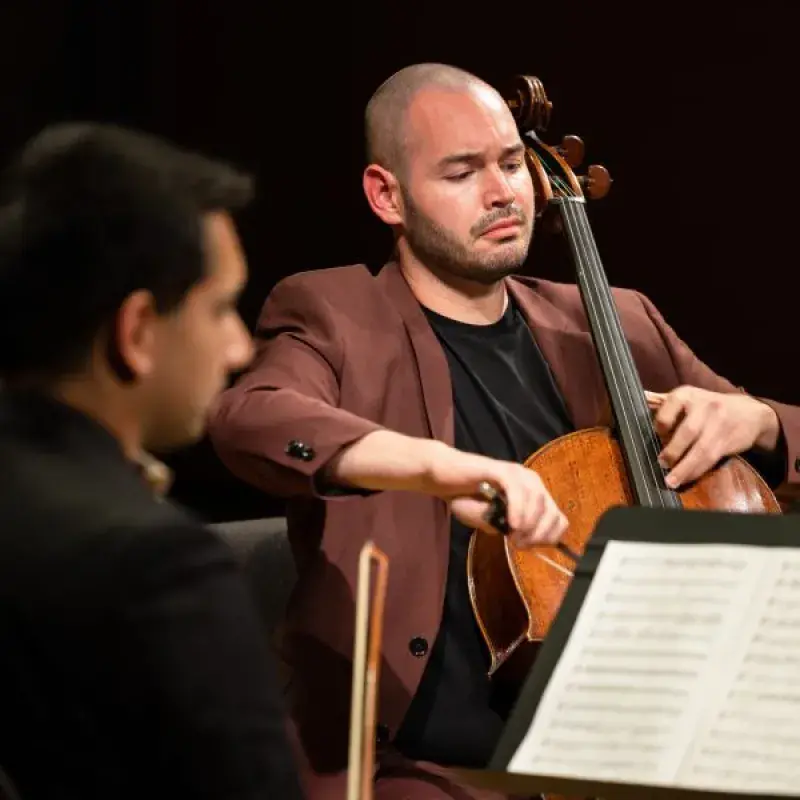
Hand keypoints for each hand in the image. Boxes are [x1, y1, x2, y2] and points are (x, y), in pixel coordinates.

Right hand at [421, 445, 566, 548]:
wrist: (441, 478)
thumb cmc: (465, 498)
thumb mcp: (490, 522)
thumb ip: (508, 529)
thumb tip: (526, 538)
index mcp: (533, 495)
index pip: (557, 519)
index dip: (549, 538)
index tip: (530, 549)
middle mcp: (530, 482)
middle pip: (552, 511)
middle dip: (540, 534)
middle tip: (519, 545)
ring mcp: (517, 474)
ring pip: (538, 500)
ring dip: (529, 524)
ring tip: (514, 537)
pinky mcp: (501, 470)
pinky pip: (518, 490)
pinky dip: (519, 509)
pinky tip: (512, 524)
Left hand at [645, 387, 778, 488]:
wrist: (751, 412)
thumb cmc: (709, 406)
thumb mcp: (688, 398)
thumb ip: (663, 402)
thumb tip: (640, 397)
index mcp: (687, 394)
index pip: (670, 408)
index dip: (661, 425)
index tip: (656, 436)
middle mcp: (704, 407)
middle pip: (687, 432)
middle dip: (673, 451)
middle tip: (661, 463)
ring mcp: (719, 425)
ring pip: (700, 449)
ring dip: (684, 468)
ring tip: (670, 481)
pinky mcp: (728, 441)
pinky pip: (710, 459)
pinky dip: (696, 471)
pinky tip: (686, 478)